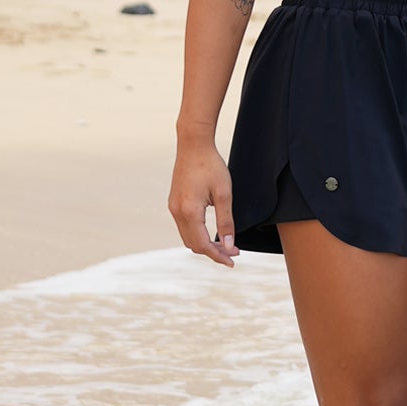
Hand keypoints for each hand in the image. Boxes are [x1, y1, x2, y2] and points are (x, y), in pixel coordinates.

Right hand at [168, 141, 239, 267]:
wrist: (194, 144)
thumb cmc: (211, 165)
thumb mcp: (224, 194)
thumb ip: (226, 222)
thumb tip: (228, 245)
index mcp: (189, 212)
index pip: (202, 245)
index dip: (218, 256)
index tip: (232, 261)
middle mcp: (177, 212)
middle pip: (193, 245)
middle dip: (213, 251)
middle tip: (233, 251)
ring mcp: (173, 207)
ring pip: (187, 237)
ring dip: (204, 244)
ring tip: (224, 244)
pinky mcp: (174, 202)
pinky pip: (184, 226)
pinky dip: (197, 234)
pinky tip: (210, 231)